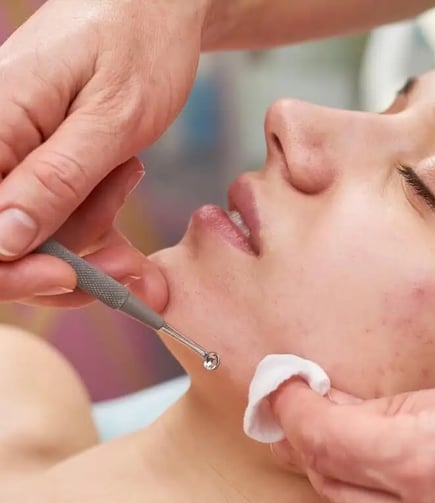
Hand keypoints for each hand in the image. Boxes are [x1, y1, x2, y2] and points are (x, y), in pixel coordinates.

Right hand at [0, 0, 205, 302]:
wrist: (154, 5)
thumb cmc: (136, 43)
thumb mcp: (109, 117)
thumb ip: (55, 180)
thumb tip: (1, 242)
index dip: (11, 272)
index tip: (72, 279)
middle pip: (1, 243)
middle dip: (65, 262)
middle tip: (129, 256)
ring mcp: (10, 154)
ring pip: (32, 234)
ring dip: (88, 234)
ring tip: (130, 174)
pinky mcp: (36, 160)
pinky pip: (52, 211)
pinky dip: (93, 218)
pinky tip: (123, 180)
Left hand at [270, 371, 434, 502]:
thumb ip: (415, 407)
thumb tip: (360, 407)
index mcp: (428, 461)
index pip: (322, 437)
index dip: (292, 405)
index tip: (283, 384)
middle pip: (329, 483)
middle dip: (307, 441)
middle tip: (306, 404)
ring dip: (337, 476)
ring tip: (339, 435)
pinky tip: (388, 476)